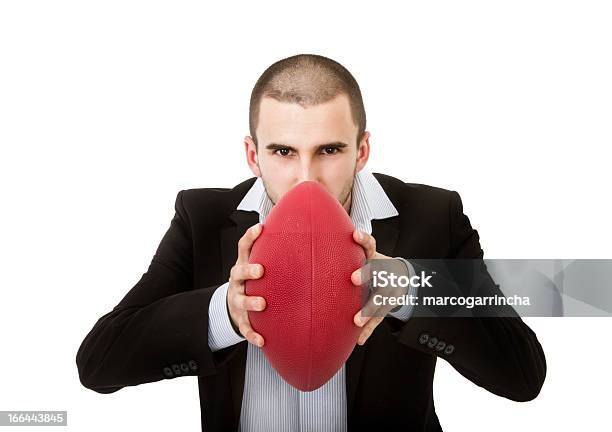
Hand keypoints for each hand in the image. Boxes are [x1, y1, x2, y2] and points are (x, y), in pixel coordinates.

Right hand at [227, 223, 266, 346]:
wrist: (235, 306)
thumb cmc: (255, 282)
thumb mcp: (259, 265)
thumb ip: (276, 254)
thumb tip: (305, 236)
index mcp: (244, 264)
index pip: (244, 247)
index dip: (251, 237)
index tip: (261, 228)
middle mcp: (238, 281)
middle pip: (238, 272)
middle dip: (248, 270)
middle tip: (260, 270)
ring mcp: (236, 299)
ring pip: (240, 300)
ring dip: (250, 302)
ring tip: (262, 304)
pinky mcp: (239, 318)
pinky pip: (244, 327)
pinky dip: (252, 334)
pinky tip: (262, 340)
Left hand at [350, 229, 407, 344]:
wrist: (401, 277)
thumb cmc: (373, 267)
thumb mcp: (366, 256)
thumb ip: (349, 252)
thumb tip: (320, 243)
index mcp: (373, 257)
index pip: (370, 245)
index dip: (364, 239)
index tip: (355, 234)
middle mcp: (382, 272)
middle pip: (377, 271)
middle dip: (366, 274)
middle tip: (353, 278)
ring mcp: (388, 290)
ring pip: (381, 299)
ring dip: (369, 309)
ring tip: (357, 320)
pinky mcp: (388, 306)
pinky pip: (379, 319)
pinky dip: (368, 330)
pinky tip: (360, 339)